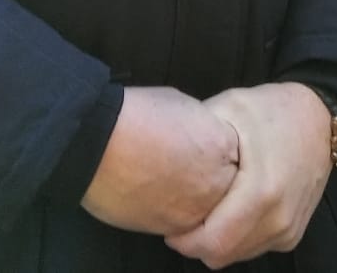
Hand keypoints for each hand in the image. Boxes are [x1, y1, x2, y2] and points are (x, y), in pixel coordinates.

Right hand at [82, 87, 239, 236]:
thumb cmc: (137, 116)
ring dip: (195, 201)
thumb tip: (202, 139)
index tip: (207, 153)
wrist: (98, 142)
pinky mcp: (170, 228)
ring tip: (172, 184)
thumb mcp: (184, 108)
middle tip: (190, 171)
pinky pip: (184, 226)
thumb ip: (204, 129)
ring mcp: (194, 210)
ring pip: (208, 213)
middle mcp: (216, 183)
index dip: (220, 156)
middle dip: (213, 181)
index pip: (237, 159)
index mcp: (223, 147)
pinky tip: (158, 196)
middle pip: (228, 190)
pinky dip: (174, 213)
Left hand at [167, 83, 332, 267]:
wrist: (321, 118)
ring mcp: (289, 229)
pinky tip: (229, 214)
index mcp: (261, 191)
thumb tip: (166, 156)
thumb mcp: (230, 108)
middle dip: (196, 244)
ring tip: (205, 214)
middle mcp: (279, 218)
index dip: (184, 241)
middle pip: (223, 255)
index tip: (170, 224)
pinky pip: (255, 248)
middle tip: (182, 222)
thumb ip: (200, 136)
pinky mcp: (293, 233)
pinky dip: (237, 239)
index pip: (213, 242)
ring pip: (239, 255)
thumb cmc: (272, 111)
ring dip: (217, 242)